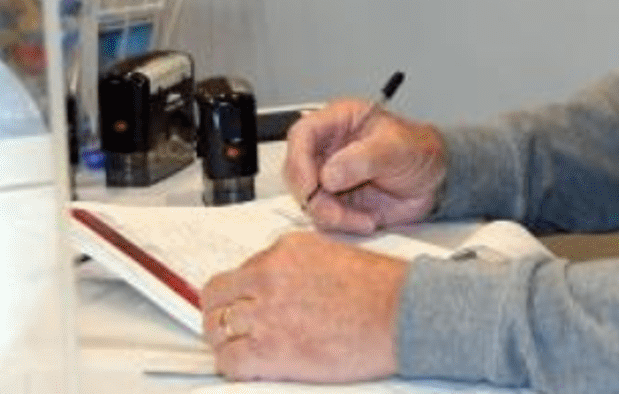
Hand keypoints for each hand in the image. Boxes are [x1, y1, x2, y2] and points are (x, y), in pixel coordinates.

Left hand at [202, 232, 405, 381]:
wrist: (402, 314)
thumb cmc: (383, 289)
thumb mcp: (336, 256)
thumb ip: (300, 267)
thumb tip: (283, 286)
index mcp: (287, 250)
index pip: (242, 270)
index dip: (243, 292)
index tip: (248, 304)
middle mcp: (270, 275)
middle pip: (216, 296)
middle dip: (221, 312)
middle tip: (232, 327)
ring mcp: (266, 313)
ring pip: (216, 328)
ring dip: (226, 341)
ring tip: (242, 350)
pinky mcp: (269, 350)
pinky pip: (228, 361)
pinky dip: (234, 367)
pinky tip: (250, 368)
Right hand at [284, 100, 446, 233]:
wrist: (436, 180)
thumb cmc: (420, 151)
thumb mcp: (398, 148)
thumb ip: (365, 158)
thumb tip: (330, 174)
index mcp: (341, 121)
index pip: (303, 134)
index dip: (299, 160)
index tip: (312, 186)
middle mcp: (329, 148)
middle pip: (297, 171)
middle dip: (315, 197)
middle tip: (338, 211)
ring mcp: (330, 176)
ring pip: (308, 199)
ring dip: (331, 215)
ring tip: (363, 218)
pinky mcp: (337, 200)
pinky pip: (324, 217)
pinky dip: (342, 224)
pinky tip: (366, 221)